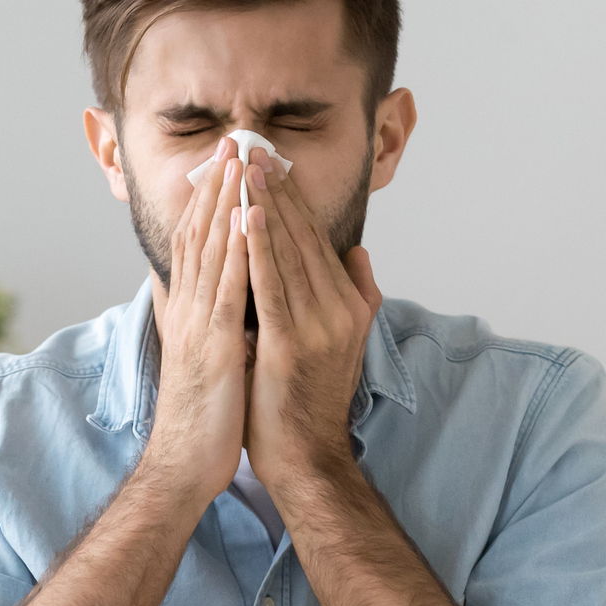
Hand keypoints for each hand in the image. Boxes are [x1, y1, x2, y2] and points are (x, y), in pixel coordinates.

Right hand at [144, 140, 251, 502]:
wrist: (186, 463)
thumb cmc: (203, 415)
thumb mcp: (206, 355)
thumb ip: (205, 319)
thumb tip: (204, 292)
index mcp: (190, 310)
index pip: (200, 242)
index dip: (211, 199)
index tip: (227, 160)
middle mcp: (187, 308)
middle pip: (200, 235)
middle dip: (216, 186)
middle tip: (232, 141)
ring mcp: (197, 324)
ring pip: (210, 252)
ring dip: (224, 203)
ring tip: (239, 161)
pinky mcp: (214, 346)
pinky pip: (226, 290)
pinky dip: (234, 251)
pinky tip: (244, 219)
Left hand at [242, 154, 382, 485]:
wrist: (307, 456)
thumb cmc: (311, 400)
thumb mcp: (344, 341)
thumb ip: (357, 294)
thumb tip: (359, 252)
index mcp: (348, 305)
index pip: (317, 240)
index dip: (294, 200)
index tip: (272, 163)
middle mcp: (339, 310)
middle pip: (304, 238)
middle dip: (277, 191)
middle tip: (255, 149)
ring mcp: (319, 326)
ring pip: (288, 254)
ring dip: (266, 207)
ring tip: (248, 168)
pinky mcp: (293, 344)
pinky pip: (273, 286)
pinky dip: (259, 248)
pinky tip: (245, 217)